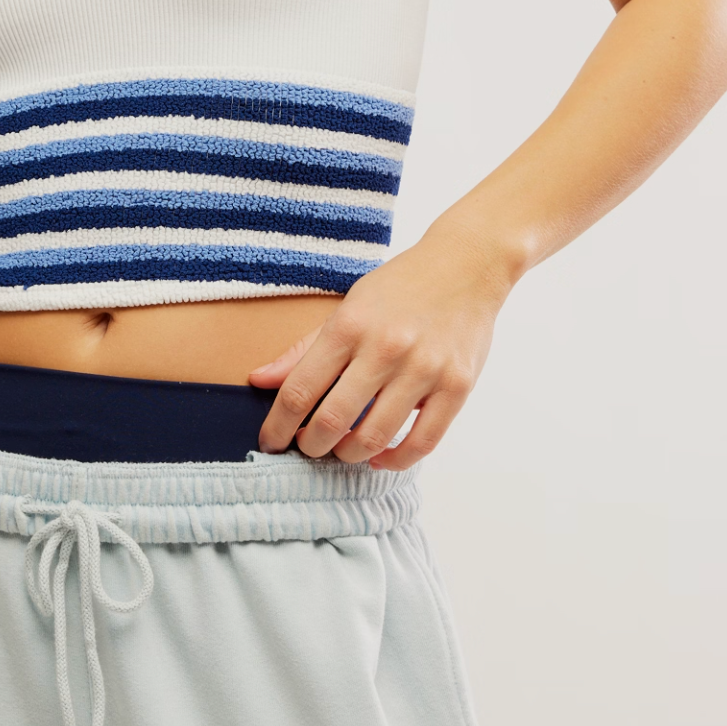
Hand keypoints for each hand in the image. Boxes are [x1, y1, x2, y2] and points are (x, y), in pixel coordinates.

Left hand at [249, 236, 507, 467]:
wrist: (467, 265)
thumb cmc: (401, 288)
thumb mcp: (347, 307)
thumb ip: (304, 349)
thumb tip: (259, 381)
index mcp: (349, 325)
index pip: (300, 390)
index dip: (278, 426)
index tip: (271, 442)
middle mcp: (385, 348)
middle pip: (332, 421)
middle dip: (311, 446)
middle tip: (308, 448)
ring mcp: (424, 369)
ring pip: (375, 437)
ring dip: (349, 454)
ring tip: (342, 450)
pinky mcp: (457, 386)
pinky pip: (422, 443)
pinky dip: (395, 461)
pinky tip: (380, 457)